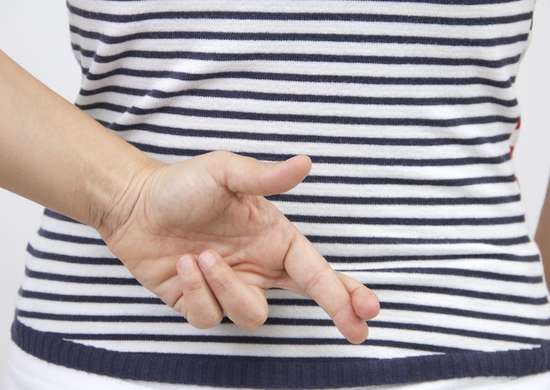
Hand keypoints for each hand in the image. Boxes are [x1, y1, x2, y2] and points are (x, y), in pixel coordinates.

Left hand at [97, 150, 379, 343]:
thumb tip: (305, 163)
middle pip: (304, 298)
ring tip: (199, 255)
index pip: (315, 268)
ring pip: (251, 313)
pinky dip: (195, 290)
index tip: (368, 308)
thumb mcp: (225, 173)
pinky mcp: (199, 302)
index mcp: (271, 238)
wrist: (134, 205)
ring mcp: (229, 286)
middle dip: (333, 311)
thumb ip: (265, 177)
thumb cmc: (183, 186)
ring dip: (226, 286)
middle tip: (354, 329)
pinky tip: (180, 264)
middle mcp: (257, 265)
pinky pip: (209, 316)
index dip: (343, 290)